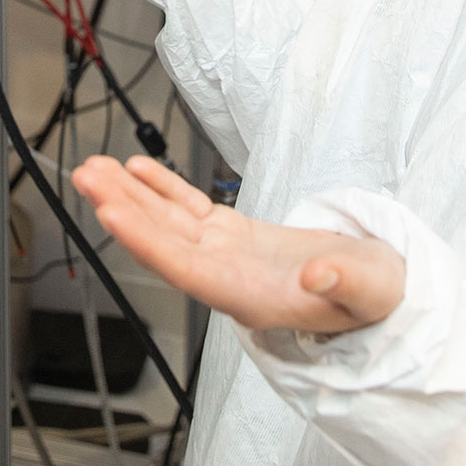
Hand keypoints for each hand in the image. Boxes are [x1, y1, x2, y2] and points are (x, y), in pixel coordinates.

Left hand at [72, 155, 403, 334]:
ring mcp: (228, 255)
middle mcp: (228, 278)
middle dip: (122, 208)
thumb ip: (345, 283)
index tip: (110, 214)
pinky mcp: (235, 236)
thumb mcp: (372, 291)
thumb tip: (317, 273)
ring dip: (130, 194)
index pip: (186, 269)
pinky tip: (136, 168)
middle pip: (164, 242)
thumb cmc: (376, 298)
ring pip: (169, 222)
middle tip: (85, 176)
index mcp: (251, 297)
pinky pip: (190, 209)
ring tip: (95, 167)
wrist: (380, 295)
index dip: (146, 242)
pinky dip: (162, 188)